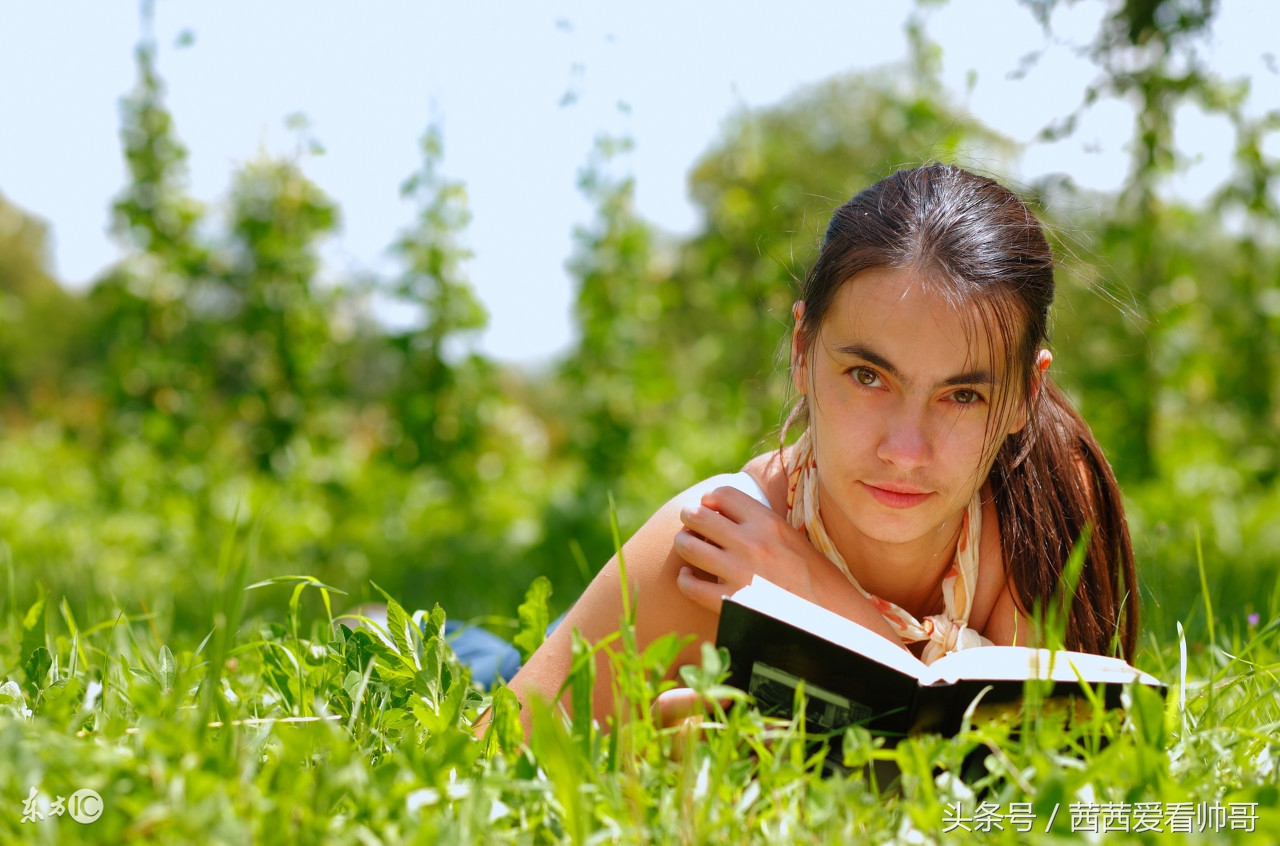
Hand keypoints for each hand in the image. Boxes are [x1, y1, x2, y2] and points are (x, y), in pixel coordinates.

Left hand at [673, 485, 826, 611]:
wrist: (837, 622)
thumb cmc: (821, 584)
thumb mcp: (798, 543)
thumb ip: (767, 529)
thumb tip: (740, 520)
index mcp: (769, 523)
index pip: (723, 494)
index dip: (710, 499)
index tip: (708, 507)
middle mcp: (751, 542)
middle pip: (699, 516)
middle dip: (690, 518)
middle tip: (690, 524)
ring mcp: (740, 572)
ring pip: (689, 546)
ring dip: (684, 544)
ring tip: (688, 548)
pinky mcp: (731, 602)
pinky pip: (690, 585)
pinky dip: (685, 580)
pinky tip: (690, 580)